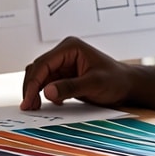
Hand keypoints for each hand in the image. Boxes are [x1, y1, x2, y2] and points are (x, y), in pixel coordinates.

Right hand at [21, 36, 135, 110]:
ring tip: (35, 108)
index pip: (44, 63)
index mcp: (70, 47)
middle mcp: (64, 53)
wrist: (126, 86)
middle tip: (28, 107)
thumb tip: (47, 92)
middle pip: (38, 69)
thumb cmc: (115, 80)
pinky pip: (47, 83)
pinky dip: (44, 93)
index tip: (29, 100)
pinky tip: (50, 104)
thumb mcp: (94, 84)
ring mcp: (63, 63)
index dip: (33, 82)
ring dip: (35, 91)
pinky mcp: (64, 74)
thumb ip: (70, 87)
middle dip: (31, 88)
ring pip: (40, 76)